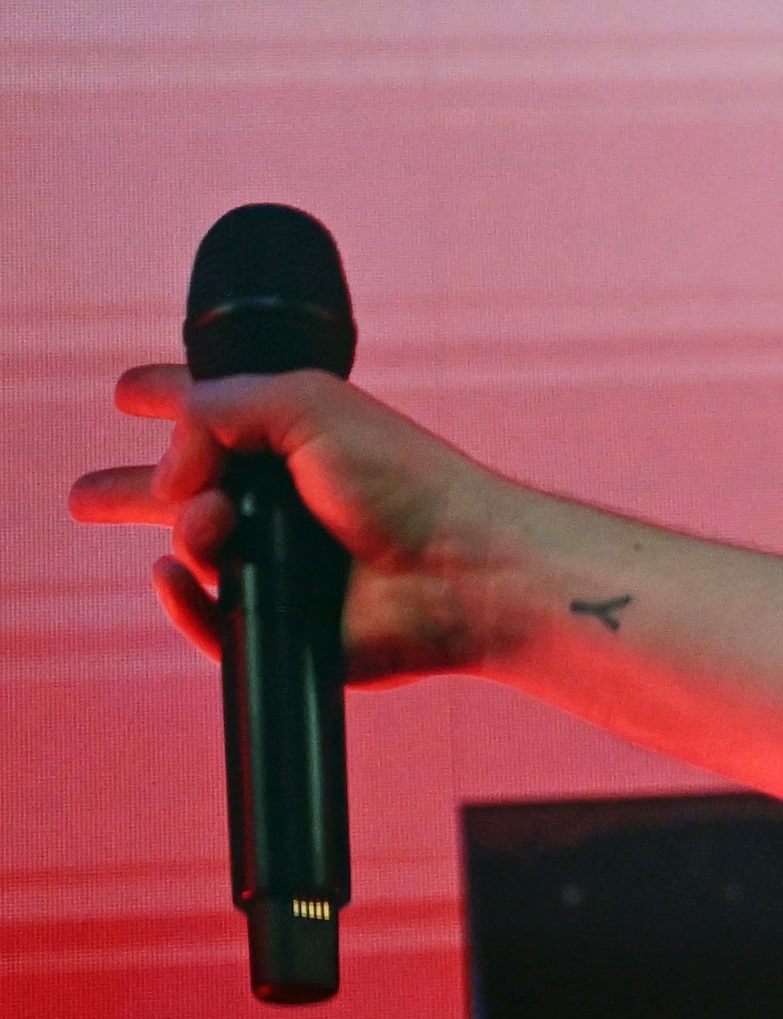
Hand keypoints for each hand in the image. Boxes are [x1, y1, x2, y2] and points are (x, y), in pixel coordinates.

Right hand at [67, 365, 532, 680]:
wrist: (464, 568)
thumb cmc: (405, 481)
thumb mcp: (304, 403)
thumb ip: (214, 411)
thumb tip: (169, 472)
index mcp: (291, 439)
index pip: (213, 412)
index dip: (167, 399)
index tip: (128, 392)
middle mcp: (284, 503)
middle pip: (184, 494)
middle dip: (130, 491)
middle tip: (83, 497)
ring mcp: (282, 566)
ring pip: (190, 553)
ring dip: (186, 531)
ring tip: (213, 523)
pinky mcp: (283, 626)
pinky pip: (206, 622)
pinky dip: (181, 602)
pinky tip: (171, 573)